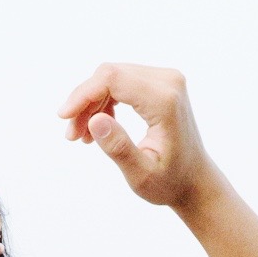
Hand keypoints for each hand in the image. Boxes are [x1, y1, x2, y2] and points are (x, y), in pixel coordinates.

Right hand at [56, 62, 218, 209]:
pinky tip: (98, 126)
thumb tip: (95, 120)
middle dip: (84, 102)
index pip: (113, 79)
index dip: (83, 94)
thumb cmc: (170, 182)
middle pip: (110, 74)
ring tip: (82, 136)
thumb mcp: (141, 175)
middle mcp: (168, 82)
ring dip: (91, 104)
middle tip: (72, 136)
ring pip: (112, 77)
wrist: (194, 180)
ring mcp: (166, 79)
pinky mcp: (160, 82)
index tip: (64, 117)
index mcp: (165, 102)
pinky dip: (104, 101)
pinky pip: (121, 81)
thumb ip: (119, 148)